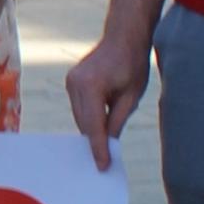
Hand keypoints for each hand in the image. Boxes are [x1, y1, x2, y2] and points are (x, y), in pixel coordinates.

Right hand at [66, 24, 153, 171]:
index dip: (98, 148)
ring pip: (80, 116)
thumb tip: (108, 142)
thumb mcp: (132, 96)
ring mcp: (70, 82)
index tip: (103, 166)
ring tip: (102, 148)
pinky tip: (98, 127)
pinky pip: (79, 107)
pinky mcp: (71, 81)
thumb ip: (117, 120)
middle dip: (93, 142)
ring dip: (90, 129)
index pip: (94, 125)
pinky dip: (88, 118)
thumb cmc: (133, 64)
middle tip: (103, 162)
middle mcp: (75, 84)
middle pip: (84, 123)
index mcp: (91, 87)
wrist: (123, 37)